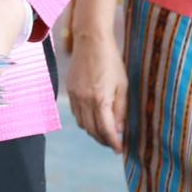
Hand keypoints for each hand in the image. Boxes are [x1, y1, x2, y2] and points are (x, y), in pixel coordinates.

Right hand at [67, 29, 126, 151]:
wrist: (90, 42)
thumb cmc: (111, 61)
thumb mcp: (122, 85)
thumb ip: (120, 109)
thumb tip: (119, 129)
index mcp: (100, 99)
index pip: (106, 129)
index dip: (113, 142)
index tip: (119, 150)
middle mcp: (84, 100)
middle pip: (91, 130)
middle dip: (103, 140)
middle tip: (113, 144)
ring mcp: (74, 95)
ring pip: (82, 123)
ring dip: (93, 131)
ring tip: (104, 133)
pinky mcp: (69, 90)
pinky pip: (75, 112)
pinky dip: (84, 120)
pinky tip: (93, 118)